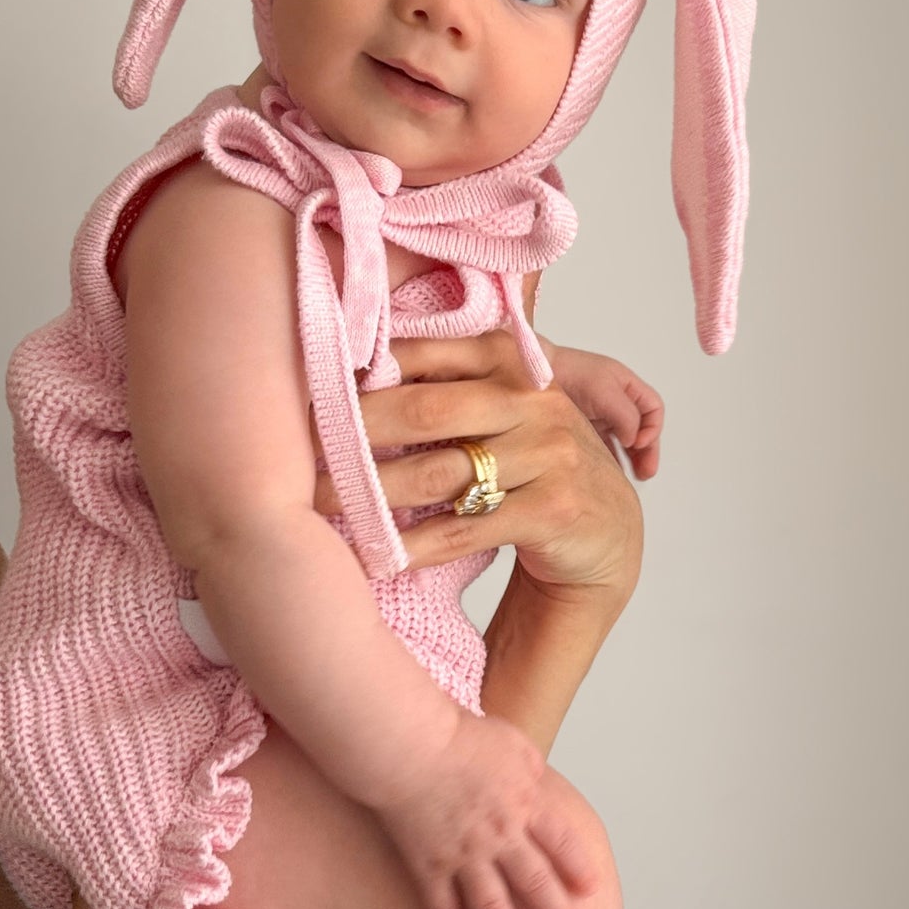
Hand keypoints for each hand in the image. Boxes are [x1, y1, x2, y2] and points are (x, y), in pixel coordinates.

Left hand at [315, 330, 645, 601]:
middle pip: (425, 412)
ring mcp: (549, 455)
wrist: (606, 530)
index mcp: (512, 360)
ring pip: (440, 475)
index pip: (424, 355)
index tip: (312, 394)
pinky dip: (416, 545)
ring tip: (326, 506)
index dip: (364, 374)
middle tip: (303, 456)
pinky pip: (465, 528)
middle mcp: (534, 401)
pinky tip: (379, 553)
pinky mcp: (553, 510)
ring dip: (373, 495)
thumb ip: (446, 384)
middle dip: (356, 435)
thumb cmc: (533, 463)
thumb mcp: (502, 408)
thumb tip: (349, 377)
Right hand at [369, 709, 599, 908]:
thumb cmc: (457, 735)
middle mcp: (500, 835)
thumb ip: (530, 766)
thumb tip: (541, 779)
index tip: (591, 889)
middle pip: (536, 882)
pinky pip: (441, 904)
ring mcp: (463, 853)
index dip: (577, 867)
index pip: (561, 842)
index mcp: (524, 803)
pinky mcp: (428, 862)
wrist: (408, 745)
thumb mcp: (511, 741)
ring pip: (492, 905)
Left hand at [543, 343, 663, 478]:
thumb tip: (635, 441)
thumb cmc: (568, 373)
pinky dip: (609, 461)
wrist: (532, 374)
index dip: (652, 428)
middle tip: (645, 472)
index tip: (639, 443)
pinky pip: (603, 449)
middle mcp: (616, 403)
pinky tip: (608, 474)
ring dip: (630, 460)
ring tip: (630, 478)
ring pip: (624, 442)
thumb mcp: (604, 389)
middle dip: (646, 451)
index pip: (653, 410)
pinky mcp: (583, 431)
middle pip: (642, 430)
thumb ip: (625, 415)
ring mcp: (600, 418)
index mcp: (627, 387)